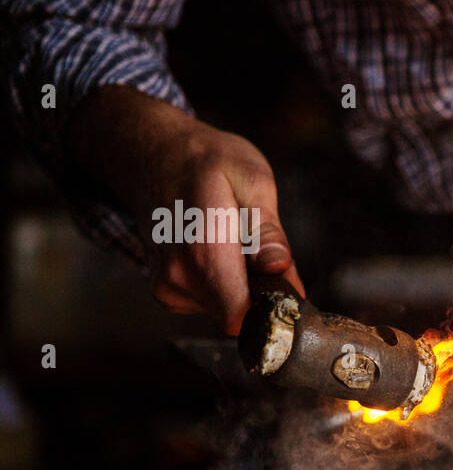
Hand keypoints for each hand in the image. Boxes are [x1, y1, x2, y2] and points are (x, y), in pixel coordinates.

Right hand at [67, 86, 304, 334]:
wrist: (151, 153)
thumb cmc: (204, 161)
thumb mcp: (251, 179)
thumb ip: (267, 231)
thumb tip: (279, 268)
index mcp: (203, 248)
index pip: (240, 315)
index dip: (272, 308)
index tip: (285, 286)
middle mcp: (178, 274)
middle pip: (238, 316)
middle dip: (260, 293)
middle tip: (260, 249)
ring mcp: (167, 285)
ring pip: (226, 311)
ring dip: (242, 286)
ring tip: (234, 241)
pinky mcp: (166, 290)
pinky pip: (210, 304)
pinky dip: (223, 284)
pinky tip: (217, 249)